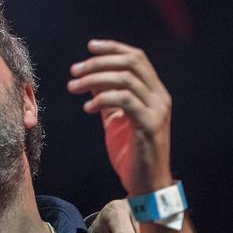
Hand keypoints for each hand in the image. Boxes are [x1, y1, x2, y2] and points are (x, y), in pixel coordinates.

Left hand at [68, 40, 172, 193]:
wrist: (146, 184)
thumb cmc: (131, 153)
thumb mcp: (116, 121)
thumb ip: (108, 101)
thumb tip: (91, 82)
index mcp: (154, 92)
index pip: (137, 58)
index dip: (114, 48)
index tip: (89, 47)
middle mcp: (159, 97)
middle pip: (131, 63)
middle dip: (99, 63)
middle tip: (74, 70)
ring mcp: (157, 110)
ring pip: (126, 79)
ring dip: (95, 79)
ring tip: (73, 87)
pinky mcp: (149, 126)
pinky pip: (125, 102)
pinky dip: (103, 100)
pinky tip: (87, 109)